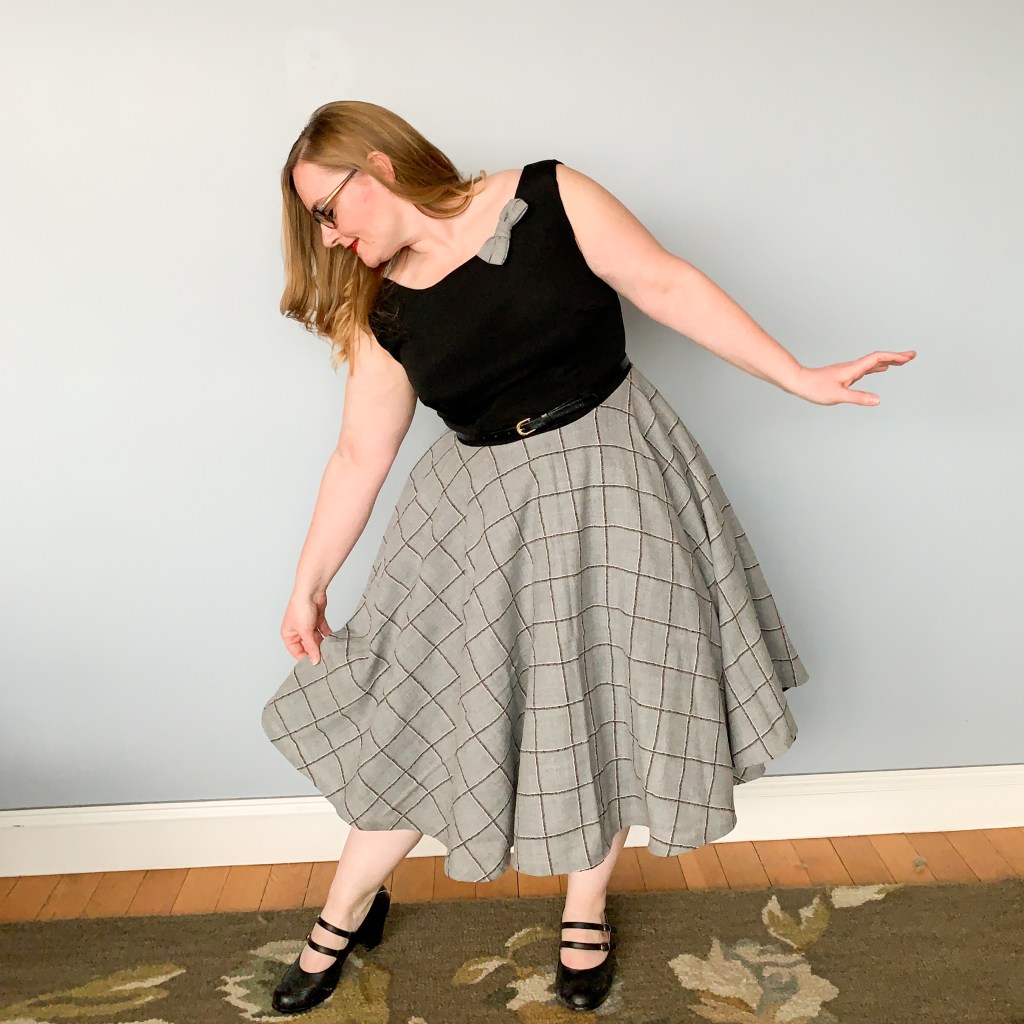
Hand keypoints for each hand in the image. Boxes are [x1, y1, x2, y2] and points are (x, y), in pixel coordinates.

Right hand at [281, 591, 331, 664]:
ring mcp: (308, 624)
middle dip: (316, 650)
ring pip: (316, 638)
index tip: (316, 665)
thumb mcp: (305, 632)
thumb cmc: (301, 608)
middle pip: (307, 645)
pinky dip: (328, 634)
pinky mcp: (317, 619)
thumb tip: (315, 661)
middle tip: (326, 658)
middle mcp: (297, 630)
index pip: (296, 651)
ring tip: (330, 650)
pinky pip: (323, 630)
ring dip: (323, 643)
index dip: (305, 658)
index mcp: (288, 634)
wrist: (311, 591)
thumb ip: (311, 647)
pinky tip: (334, 640)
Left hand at [790, 350, 915, 405]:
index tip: (909, 356)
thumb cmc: (815, 388)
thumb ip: (858, 397)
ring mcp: (850, 370)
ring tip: (903, 361)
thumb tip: (877, 400)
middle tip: (913, 356)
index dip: (894, 356)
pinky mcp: (846, 375)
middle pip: (879, 358)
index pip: (878, 358)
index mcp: (853, 369)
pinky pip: (867, 368)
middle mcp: (853, 367)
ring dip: (889, 361)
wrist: (799, 382)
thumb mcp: (838, 395)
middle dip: (896, 356)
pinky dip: (878, 367)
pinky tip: (882, 369)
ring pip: (873, 362)